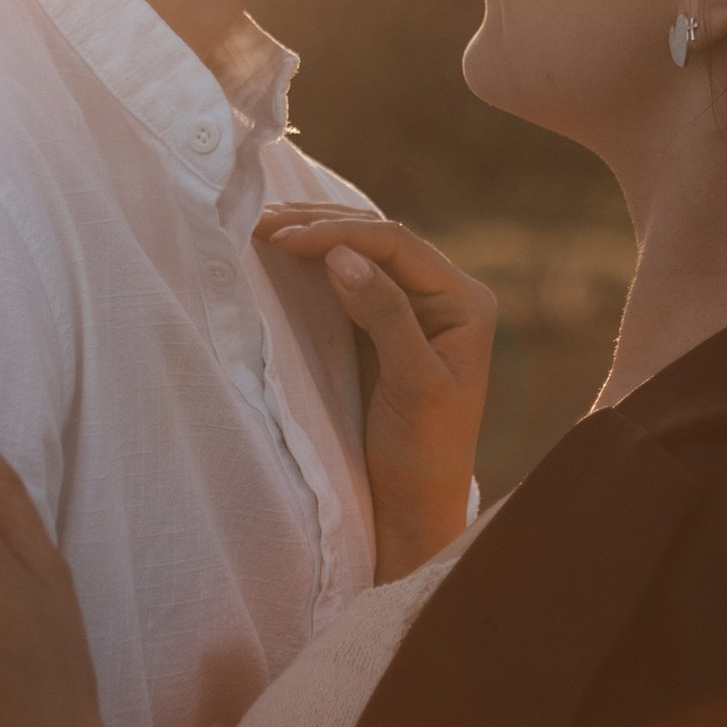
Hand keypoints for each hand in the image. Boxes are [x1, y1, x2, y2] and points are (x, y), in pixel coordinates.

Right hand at [255, 206, 495, 578]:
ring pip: (362, 253)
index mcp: (465, 302)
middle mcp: (444, 295)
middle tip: (261, 222)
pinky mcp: (382, 326)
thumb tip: (342, 256)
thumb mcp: (411, 383)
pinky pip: (348, 280)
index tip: (285, 239)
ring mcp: (413, 308)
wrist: (413, 504)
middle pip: (380, 239)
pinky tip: (284, 252)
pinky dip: (314, 263)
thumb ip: (383, 315)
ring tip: (262, 226)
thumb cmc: (423, 451)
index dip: (340, 233)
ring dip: (314, 236)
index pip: (398, 245)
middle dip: (322, 225)